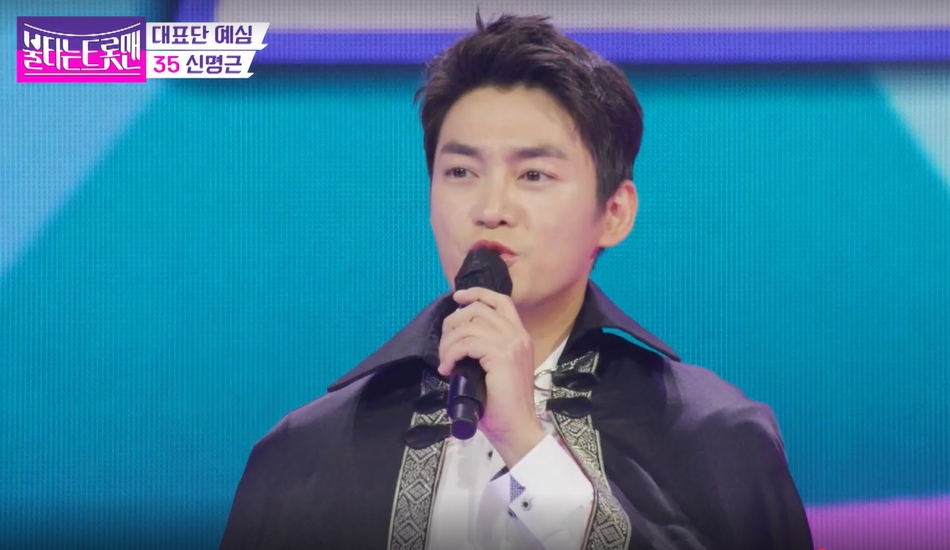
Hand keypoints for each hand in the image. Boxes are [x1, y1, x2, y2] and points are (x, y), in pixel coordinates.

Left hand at [437, 287, 545, 466]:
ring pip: (469, 325)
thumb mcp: (494, 369)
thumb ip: (484, 350)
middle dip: (453, 322)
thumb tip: (457, 341)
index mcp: (520, 336)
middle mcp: (518, 335)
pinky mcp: (501, 356)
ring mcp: (511, 344)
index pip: (500, 301)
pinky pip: (467, 343)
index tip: (458, 298)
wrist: (516, 428)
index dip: (477, 294)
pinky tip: (448, 368)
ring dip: (449, 343)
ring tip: (445, 362)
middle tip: (444, 346)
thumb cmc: (501, 405)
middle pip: (479, 309)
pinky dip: (451, 354)